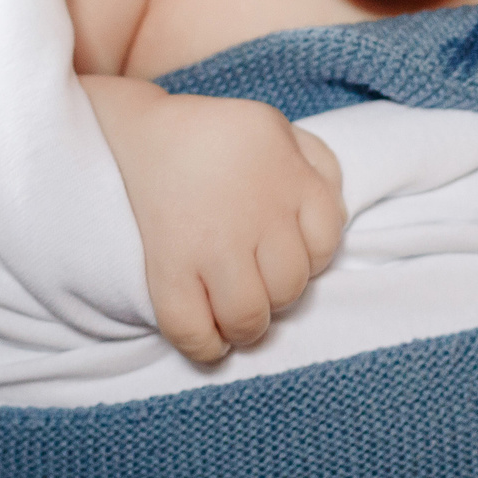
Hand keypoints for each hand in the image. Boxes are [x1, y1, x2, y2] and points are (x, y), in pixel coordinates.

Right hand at [81, 77, 346, 362]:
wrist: (142, 130)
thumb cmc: (218, 134)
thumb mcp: (280, 129)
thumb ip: (318, 165)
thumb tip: (335, 215)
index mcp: (290, 178)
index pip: (326, 244)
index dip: (310, 260)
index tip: (284, 258)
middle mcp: (258, 213)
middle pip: (290, 287)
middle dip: (278, 297)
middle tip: (257, 287)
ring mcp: (213, 242)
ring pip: (248, 316)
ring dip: (246, 327)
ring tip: (234, 316)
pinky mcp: (168, 264)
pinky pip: (191, 328)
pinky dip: (204, 347)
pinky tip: (209, 339)